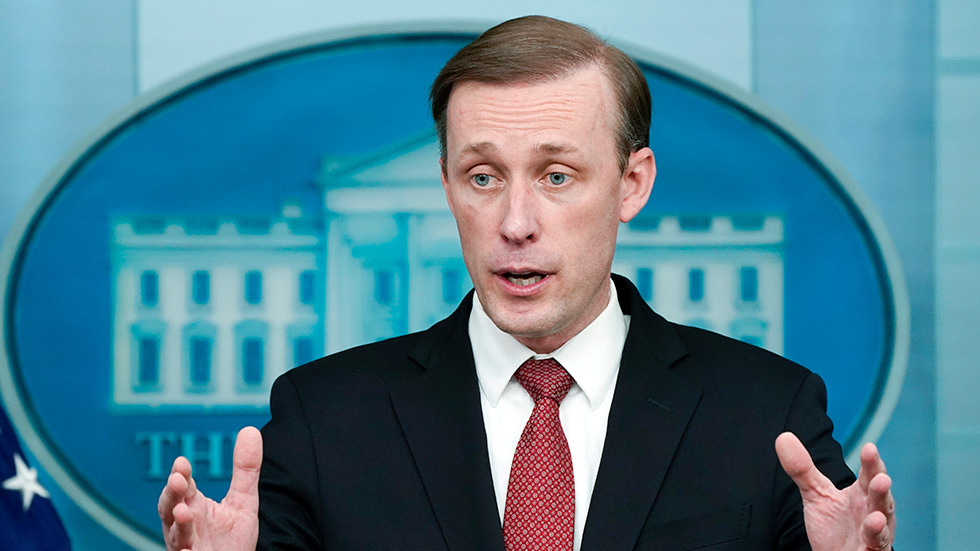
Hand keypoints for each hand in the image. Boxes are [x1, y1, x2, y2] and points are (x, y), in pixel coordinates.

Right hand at [158, 426, 262, 550]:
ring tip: (183, 513)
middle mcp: (184, 526)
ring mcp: (186, 547)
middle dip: (171, 494)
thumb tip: (250, 430)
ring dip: (178, 525)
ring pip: (176, 536)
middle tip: (177, 481)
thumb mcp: (243, 501)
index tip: (182, 462)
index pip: (183, 487)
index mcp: (193, 506)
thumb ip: (245, 469)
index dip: (181, 475)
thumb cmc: (232, 539)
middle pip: (169, 508)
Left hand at [776, 432, 894, 550]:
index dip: (871, 463)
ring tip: (877, 517)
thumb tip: (783, 437)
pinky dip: (875, 542)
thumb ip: (802, 468)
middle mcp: (873, 512)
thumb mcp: (815, 494)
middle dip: (881, 489)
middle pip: (879, 498)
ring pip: (881, 527)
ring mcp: (875, 535)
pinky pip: (876, 547)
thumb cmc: (834, 526)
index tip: (869, 448)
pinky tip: (873, 533)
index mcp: (862, 494)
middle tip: (881, 478)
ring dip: (880, 521)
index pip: (868, 475)